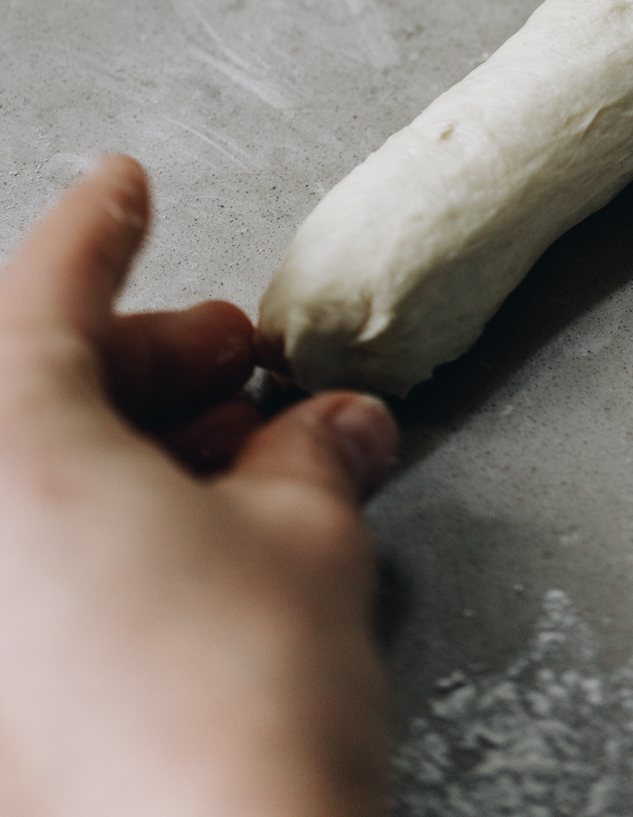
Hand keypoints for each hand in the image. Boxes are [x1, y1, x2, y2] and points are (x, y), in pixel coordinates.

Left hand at [0, 156, 397, 816]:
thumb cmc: (235, 718)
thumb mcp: (306, 533)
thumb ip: (309, 452)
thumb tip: (327, 430)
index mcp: (3, 450)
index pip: (43, 291)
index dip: (100, 228)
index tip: (125, 189)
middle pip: (29, 385)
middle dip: (146, 360)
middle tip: (236, 358)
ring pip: (27, 483)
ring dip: (129, 452)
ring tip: (245, 463)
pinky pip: (25, 569)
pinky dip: (92, 534)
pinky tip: (197, 547)